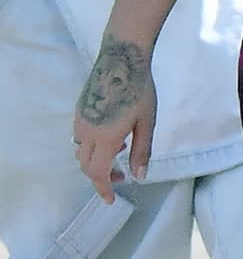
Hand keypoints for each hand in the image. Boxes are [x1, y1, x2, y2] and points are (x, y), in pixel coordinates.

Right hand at [73, 35, 156, 202]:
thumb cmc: (140, 89)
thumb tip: (139, 176)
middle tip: (121, 177)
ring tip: (121, 150)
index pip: (97, 173)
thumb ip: (142, 151)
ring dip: (97, 159)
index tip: (111, 199)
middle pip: (87, 165)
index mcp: (105, 138)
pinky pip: (81, 136)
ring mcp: (80, 119)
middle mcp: (87, 132)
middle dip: (101, 177)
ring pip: (82, 151)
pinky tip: (112, 134)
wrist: (122, 58)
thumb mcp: (147, 122)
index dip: (103, 188)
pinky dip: (93, 144)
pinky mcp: (80, 109)